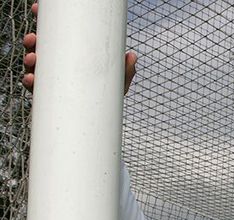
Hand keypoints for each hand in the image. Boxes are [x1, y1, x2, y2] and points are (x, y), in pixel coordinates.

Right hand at [22, 2, 136, 93]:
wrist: (100, 121)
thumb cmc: (106, 97)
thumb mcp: (118, 83)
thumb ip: (125, 70)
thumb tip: (132, 56)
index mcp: (71, 56)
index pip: (55, 36)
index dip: (45, 23)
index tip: (38, 10)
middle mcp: (58, 66)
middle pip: (39, 48)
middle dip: (33, 41)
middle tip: (33, 38)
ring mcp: (50, 81)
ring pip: (33, 66)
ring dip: (29, 59)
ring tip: (32, 58)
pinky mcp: (47, 96)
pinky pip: (34, 88)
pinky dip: (30, 82)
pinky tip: (31, 79)